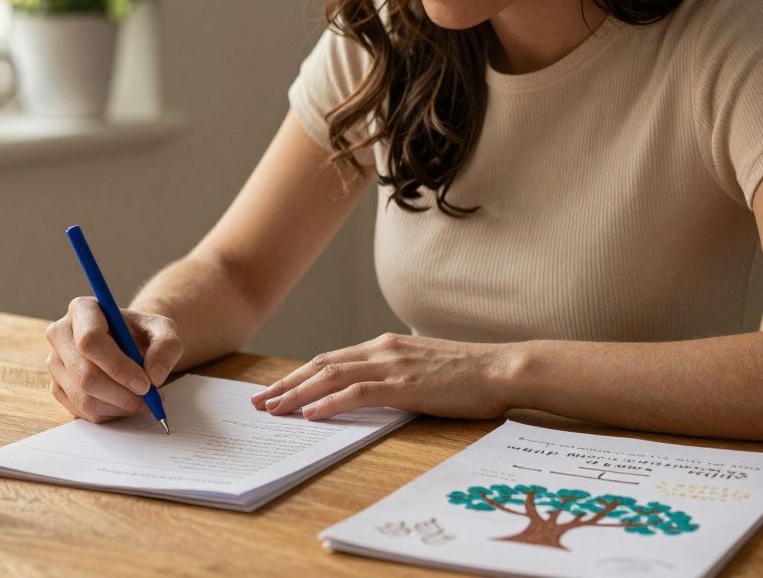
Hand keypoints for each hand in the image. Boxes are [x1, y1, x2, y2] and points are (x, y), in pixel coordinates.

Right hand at [45, 297, 183, 422]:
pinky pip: (83, 411)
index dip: (117, 366)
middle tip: (150, 399)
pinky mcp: (57, 387)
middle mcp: (60, 334)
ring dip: (120, 406)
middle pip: (84, 374)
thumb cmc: (142, 333)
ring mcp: (55, 362)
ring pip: (84, 397)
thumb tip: (154, 375)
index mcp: (82, 309)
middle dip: (121, 394)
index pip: (90, 340)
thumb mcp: (164, 330)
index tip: (145, 383)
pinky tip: (127, 402)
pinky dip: (111, 413)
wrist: (130, 343)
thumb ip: (167, 346)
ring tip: (144, 400)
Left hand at [249, 332, 512, 420]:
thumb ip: (396, 373)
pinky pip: (357, 393)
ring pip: (331, 376)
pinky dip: (329, 402)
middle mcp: (382, 350)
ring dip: (297, 393)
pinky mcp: (404, 385)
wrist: (502, 368)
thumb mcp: (423, 367)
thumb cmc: (469, 374)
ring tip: (273, 409)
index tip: (276, 389)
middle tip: (260, 402)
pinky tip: (311, 415)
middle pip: (321, 365)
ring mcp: (392, 366)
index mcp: (385, 346)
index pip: (331, 359)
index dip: (300, 374)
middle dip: (287, 384)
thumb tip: (374, 389)